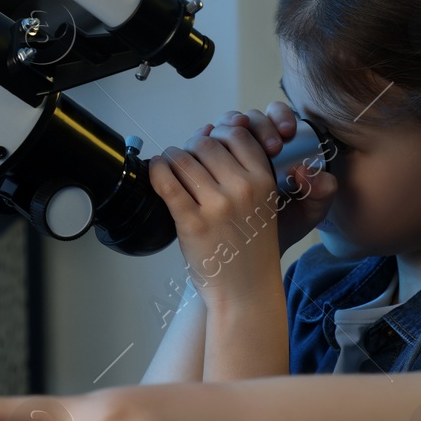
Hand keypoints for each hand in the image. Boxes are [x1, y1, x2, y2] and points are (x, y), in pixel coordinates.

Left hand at [149, 118, 286, 306]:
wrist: (245, 289)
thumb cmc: (250, 246)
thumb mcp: (263, 204)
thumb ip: (244, 169)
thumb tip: (207, 131)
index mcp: (264, 181)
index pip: (237, 135)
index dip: (218, 134)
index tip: (209, 145)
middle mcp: (243, 190)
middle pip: (207, 144)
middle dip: (192, 146)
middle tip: (186, 158)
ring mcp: (217, 207)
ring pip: (184, 159)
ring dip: (171, 157)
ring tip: (169, 165)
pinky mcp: (192, 223)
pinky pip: (167, 183)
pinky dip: (157, 170)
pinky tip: (156, 170)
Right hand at [213, 104, 337, 253]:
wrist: (253, 251)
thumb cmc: (283, 225)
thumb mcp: (309, 211)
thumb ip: (322, 191)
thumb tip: (305, 169)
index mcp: (275, 143)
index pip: (276, 115)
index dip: (280, 117)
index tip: (287, 134)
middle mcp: (247, 143)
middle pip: (246, 119)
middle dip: (258, 127)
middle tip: (271, 147)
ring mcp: (221, 152)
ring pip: (220, 127)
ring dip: (226, 130)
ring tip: (237, 145)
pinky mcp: (200, 165)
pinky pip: (196, 145)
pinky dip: (200, 140)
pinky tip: (203, 150)